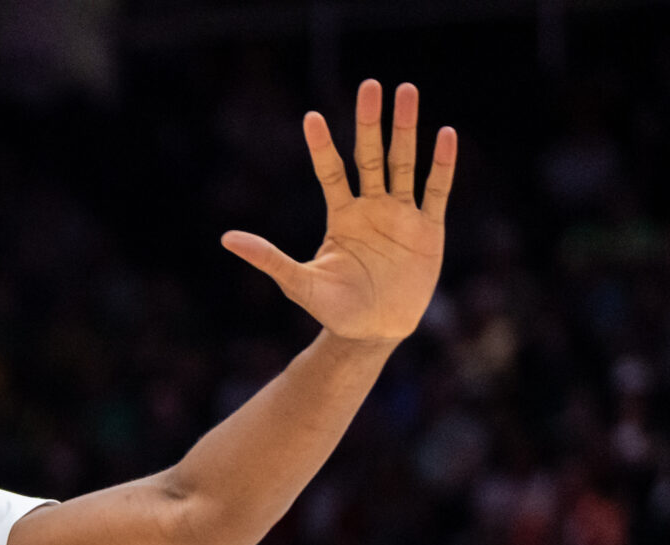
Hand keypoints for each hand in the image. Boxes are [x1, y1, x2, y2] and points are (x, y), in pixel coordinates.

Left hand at [224, 80, 454, 345]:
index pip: (330, 172)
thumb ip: (267, 257)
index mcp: (341, 216)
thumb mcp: (297, 282)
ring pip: (404, 163)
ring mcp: (401, 215)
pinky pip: (436, 190)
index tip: (311, 117)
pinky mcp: (428, 229)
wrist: (371, 332)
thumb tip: (225, 238)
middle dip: (370, 122)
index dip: (322, 146)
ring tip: (408, 92)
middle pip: (371, 156)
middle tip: (370, 85)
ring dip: (407, 130)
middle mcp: (371, 207)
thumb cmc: (333, 308)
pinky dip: (440, 165)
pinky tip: (444, 134)